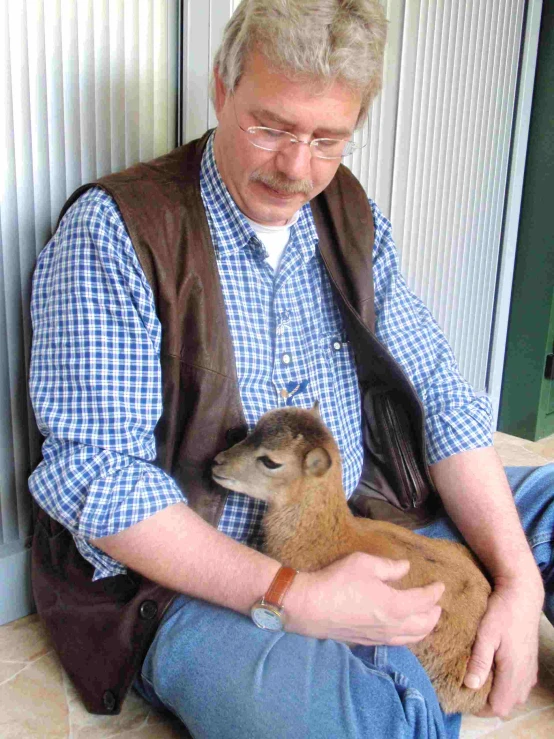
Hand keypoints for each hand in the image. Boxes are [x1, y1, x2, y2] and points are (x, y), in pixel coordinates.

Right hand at [286, 551, 443, 645]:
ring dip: (424, 628)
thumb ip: (389, 567)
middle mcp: (392, 626)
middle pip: (423, 625)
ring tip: (426, 618)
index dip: (434, 592)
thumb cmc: (338, 581)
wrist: (311, 607)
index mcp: (395, 605)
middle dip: (434, 614)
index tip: (440, 584)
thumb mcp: (364, 564)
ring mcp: (380, 637)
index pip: (424, 601)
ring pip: (412, 638)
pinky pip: (398, 642)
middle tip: (437, 603)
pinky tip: (404, 629)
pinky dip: (409, 636)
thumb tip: (406, 568)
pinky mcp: (368, 642)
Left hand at [464, 577, 543, 716]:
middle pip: (505, 705)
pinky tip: (490, 670)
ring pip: (513, 697)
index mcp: (514, 673)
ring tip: (476, 678)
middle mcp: (525, 678)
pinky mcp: (530, 665)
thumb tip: (470, 685)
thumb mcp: (486, 634)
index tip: (462, 696)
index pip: (498, 708)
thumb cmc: (502, 613)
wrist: (522, 596)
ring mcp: (529, 672)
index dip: (479, 708)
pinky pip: (518, 686)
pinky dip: (505, 685)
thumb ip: (480, 660)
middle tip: (466, 686)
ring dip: (496, 693)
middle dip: (486, 702)